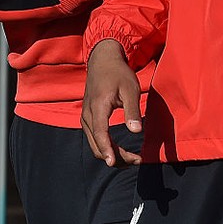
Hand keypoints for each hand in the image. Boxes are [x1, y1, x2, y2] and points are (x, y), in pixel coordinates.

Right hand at [81, 40, 142, 166]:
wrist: (102, 60)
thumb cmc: (118, 73)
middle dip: (116, 157)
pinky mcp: (88, 118)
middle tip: (137, 160)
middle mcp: (88, 114)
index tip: (113, 162)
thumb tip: (136, 131)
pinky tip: (119, 150)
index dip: (107, 150)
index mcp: (98, 106)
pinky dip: (105, 147)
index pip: (100, 133)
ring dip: (111, 154)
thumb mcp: (130, 89)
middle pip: (97, 144)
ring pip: (95, 144)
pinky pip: (94, 138)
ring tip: (131, 158)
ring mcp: (86, 117)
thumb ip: (132, 110)